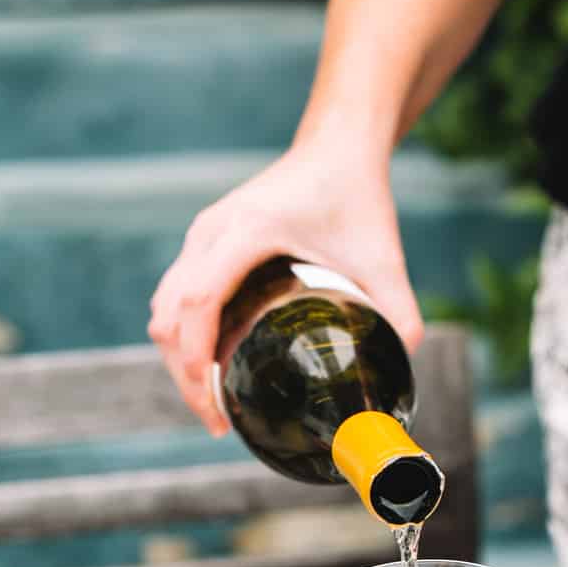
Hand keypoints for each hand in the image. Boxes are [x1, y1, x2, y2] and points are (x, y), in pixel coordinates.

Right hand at [148, 140, 423, 434]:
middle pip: (168, 314)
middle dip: (184, 374)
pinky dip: (184, 336)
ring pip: (165, 308)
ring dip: (179, 358)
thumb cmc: (357, 194)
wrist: (337, 145)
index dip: (196, 359)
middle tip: (218, 421)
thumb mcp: (385, 257)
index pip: (198, 302)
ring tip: (214, 403)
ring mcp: (202, 236)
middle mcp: (211, 232)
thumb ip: (400, 312)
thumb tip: (403, 366)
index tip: (215, 404)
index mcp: (245, 231)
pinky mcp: (204, 243)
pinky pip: (176, 296)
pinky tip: (214, 367)